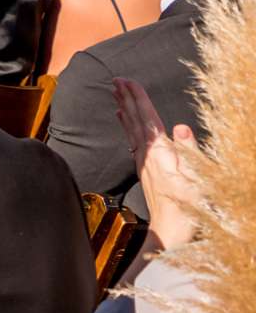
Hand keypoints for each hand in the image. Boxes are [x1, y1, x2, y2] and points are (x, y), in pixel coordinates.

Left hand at [115, 76, 202, 251]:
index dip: (138, 99)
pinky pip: (132, 140)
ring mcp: (143, 163)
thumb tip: (180, 128)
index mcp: (160, 153)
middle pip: (134, 121)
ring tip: (116, 94)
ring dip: (124, 109)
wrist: (171, 233)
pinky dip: (127, 126)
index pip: (147, 119)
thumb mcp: (197, 180)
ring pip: (131, 129)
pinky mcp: (144, 170)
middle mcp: (147, 155)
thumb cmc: (189, 207)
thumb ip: (189, 152)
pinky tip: (123, 121)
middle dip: (126, 99)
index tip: (127, 81)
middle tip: (115, 80)